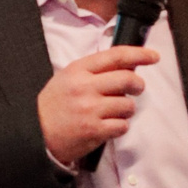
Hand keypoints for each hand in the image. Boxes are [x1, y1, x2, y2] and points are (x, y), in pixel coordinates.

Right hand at [37, 46, 159, 166]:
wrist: (35, 133)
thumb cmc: (54, 105)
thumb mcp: (67, 78)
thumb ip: (93, 70)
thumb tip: (126, 65)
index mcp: (79, 70)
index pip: (116, 56)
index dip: (139, 54)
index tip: (153, 56)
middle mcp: (85, 87)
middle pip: (127, 79)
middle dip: (138, 84)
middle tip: (136, 88)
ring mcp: (90, 110)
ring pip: (128, 105)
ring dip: (126, 109)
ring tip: (113, 112)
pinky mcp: (94, 131)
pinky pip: (122, 126)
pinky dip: (120, 126)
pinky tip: (108, 126)